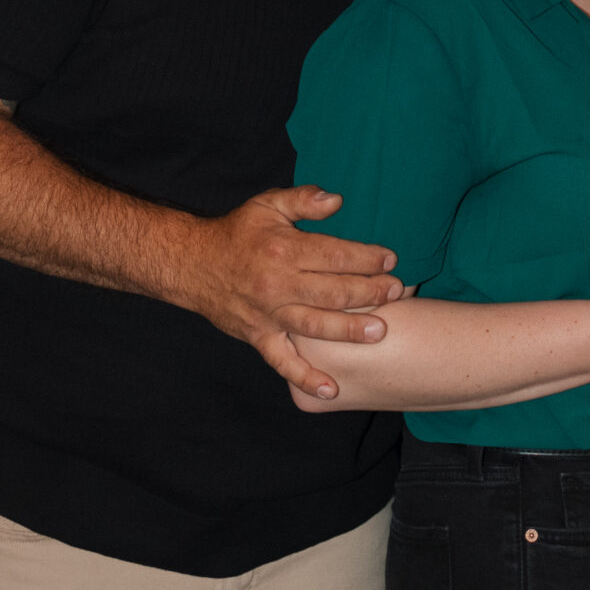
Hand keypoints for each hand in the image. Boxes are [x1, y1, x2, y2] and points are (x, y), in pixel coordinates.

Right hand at [168, 187, 401, 395]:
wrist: (192, 265)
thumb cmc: (237, 233)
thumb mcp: (267, 204)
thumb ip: (303, 200)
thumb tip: (337, 200)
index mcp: (283, 249)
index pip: (334, 255)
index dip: (366, 258)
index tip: (391, 260)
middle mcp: (277, 284)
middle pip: (331, 292)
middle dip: (369, 293)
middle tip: (397, 292)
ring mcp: (268, 314)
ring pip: (315, 326)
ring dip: (349, 330)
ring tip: (379, 332)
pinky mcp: (258, 337)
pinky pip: (283, 361)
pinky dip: (306, 377)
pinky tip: (332, 389)